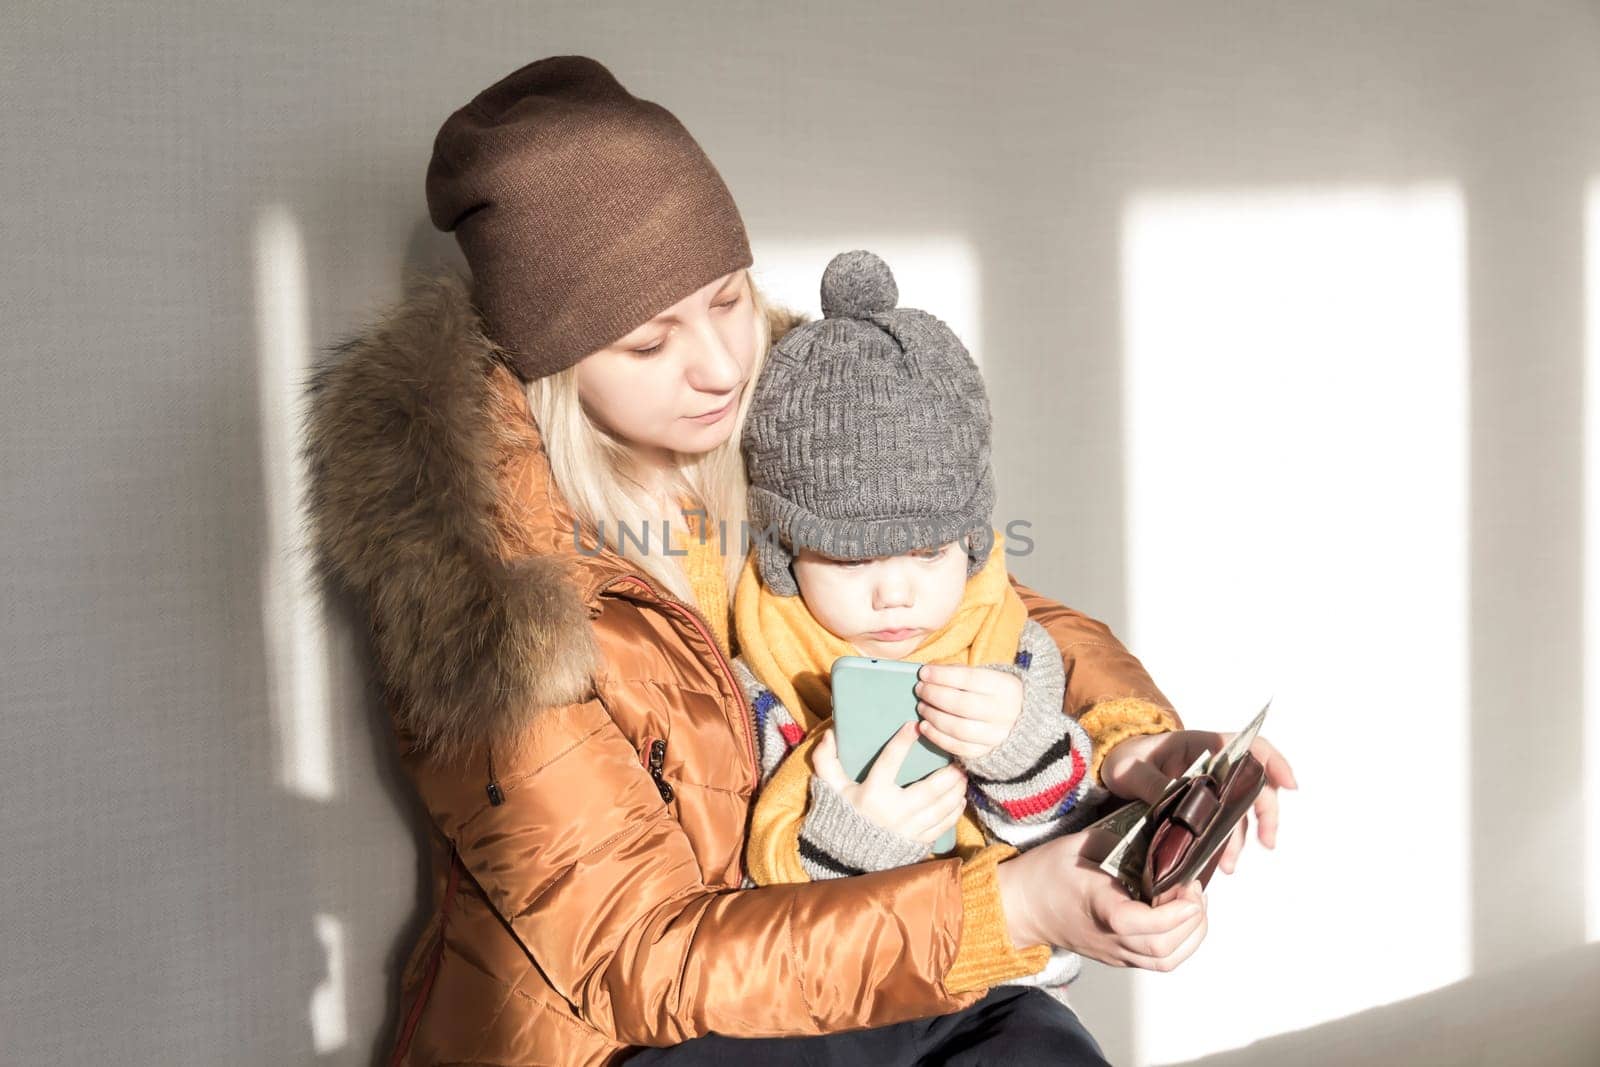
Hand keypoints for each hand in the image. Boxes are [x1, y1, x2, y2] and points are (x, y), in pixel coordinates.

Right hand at [811, 723, 967, 844]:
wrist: (848, 856)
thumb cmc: (843, 814)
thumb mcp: (831, 788)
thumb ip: (826, 761)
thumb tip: (829, 735)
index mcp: (872, 794)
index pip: (888, 763)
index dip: (902, 743)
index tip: (915, 725)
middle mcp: (893, 812)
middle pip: (928, 790)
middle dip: (947, 775)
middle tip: (957, 761)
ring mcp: (907, 830)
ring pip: (939, 808)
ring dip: (955, 792)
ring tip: (963, 778)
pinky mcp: (916, 843)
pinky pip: (941, 827)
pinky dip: (954, 813)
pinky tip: (960, 800)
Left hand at [911, 663, 1023, 761]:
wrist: (1027, 724)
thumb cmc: (1001, 694)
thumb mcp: (992, 676)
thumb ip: (965, 673)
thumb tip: (932, 671)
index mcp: (1006, 688)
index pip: (968, 678)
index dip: (942, 675)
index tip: (924, 672)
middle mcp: (1004, 713)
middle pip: (961, 704)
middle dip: (934, 695)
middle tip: (920, 689)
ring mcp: (997, 736)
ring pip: (957, 728)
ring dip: (933, 716)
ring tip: (921, 706)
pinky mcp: (987, 754)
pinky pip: (958, 748)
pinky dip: (937, 737)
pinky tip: (925, 726)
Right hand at [997, 828, 1208, 970]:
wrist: (1018, 907)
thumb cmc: (1044, 874)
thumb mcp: (1079, 843)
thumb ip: (1121, 842)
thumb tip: (1156, 842)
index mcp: (1098, 909)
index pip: (1141, 925)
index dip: (1174, 912)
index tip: (1189, 886)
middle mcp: (1109, 939)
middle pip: (1162, 950)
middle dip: (1193, 920)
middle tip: (1194, 889)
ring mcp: (1115, 953)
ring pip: (1166, 961)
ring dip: (1191, 935)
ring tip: (1193, 905)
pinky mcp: (1118, 957)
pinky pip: (1159, 961)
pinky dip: (1180, 942)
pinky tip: (1180, 918)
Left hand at [1100, 729, 1298, 873]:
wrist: (1114, 770)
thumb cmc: (1126, 759)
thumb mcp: (1130, 770)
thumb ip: (1152, 783)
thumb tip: (1176, 800)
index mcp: (1202, 744)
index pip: (1249, 747)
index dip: (1274, 763)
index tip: (1289, 786)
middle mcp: (1214, 765)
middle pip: (1254, 784)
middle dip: (1266, 813)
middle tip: (1267, 843)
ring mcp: (1211, 787)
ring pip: (1239, 810)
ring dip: (1240, 838)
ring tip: (1229, 865)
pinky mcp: (1203, 807)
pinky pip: (1222, 824)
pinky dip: (1224, 843)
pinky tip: (1218, 863)